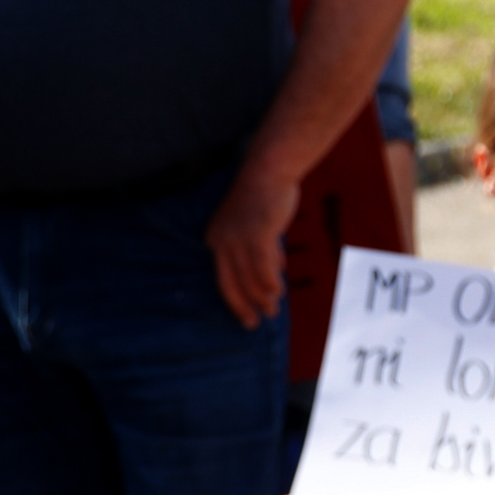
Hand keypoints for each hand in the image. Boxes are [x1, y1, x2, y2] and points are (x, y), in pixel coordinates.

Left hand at [207, 162, 300, 328]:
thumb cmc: (265, 196)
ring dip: (262, 296)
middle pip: (231, 282)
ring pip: (249, 277)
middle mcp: (221, 240)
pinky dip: (270, 280)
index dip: (236, 300)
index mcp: (216, 238)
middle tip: (255, 323)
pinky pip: (263, 264)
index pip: (224, 278)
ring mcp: (237, 237)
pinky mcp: (256, 233)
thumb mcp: (257, 226)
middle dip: (244, 306)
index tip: (247, 316)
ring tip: (272, 309)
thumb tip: (276, 270)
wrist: (269, 171)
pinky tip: (278, 290)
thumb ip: (264, 248)